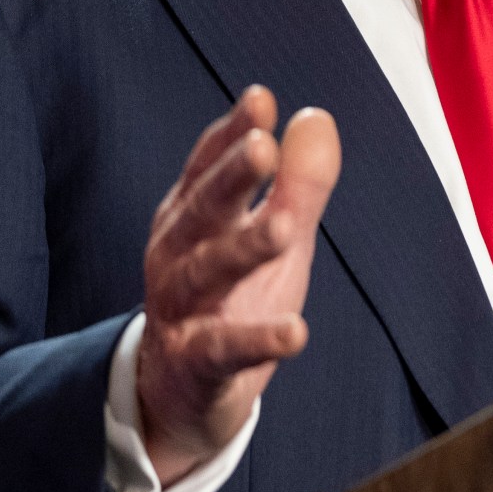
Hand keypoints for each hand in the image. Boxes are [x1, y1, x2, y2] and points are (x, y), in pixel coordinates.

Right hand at [136, 86, 339, 485]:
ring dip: (244, 248)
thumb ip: (297, 182)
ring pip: (207, 273)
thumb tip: (316, 117)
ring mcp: (180, 309)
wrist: (182, 393)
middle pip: (203, 210)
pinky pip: (224, 349)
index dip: (232, 133)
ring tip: (286, 228)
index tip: (260, 98)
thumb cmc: (232, 296)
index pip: (208, 166)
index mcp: (192, 216)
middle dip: (231, 177)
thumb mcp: (272, 235)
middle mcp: (177, 255)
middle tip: (263, 146)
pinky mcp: (195, 363)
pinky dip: (258, 340)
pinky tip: (297, 331)